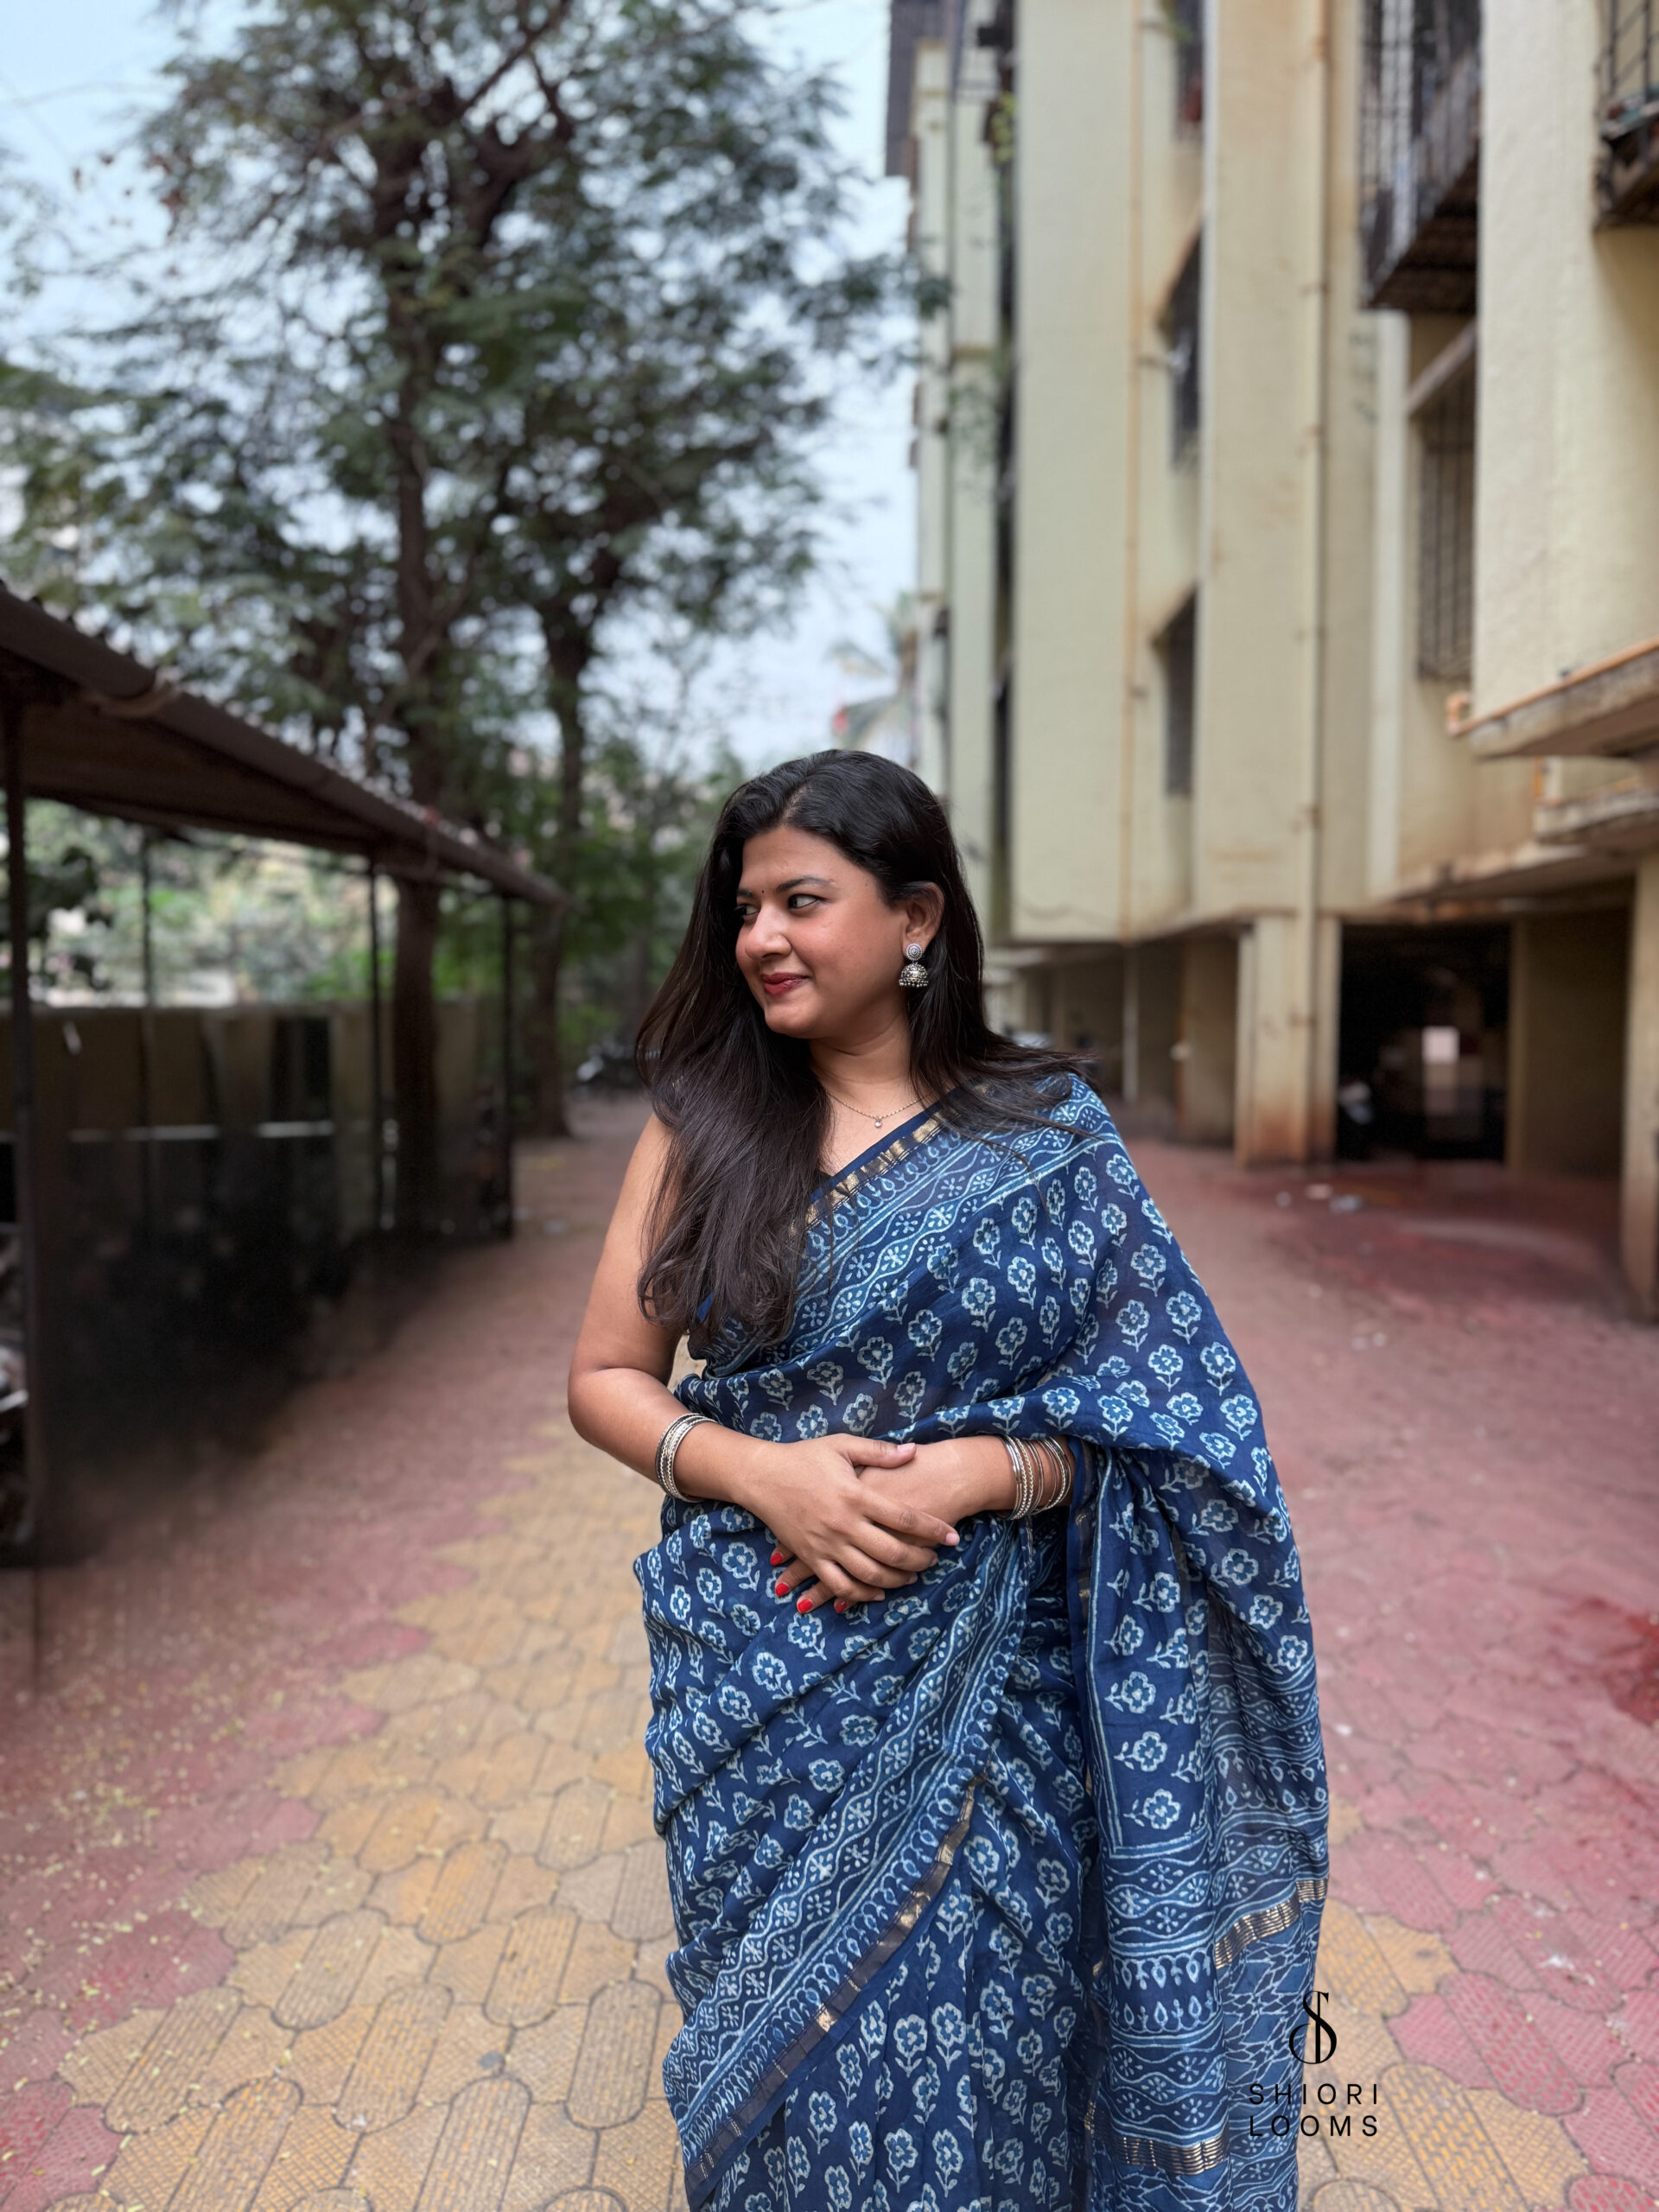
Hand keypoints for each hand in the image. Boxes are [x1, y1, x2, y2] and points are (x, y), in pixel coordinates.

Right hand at [741, 1434, 960, 1611]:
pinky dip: (861, 1593)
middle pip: (892, 1552)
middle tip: (935, 1559)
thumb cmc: (804, 1457)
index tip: (952, 1537)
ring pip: (869, 1574)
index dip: (932, 1529)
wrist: (761, 1476)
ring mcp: (826, 1544)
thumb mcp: (842, 1446)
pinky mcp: (810, 1557)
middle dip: (920, 1559)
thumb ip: (879, 1452)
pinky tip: (878, 1592)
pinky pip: (839, 1584)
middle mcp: (843, 1524)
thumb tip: (914, 1451)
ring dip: (895, 1579)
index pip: (904, 1517)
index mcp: (855, 1495)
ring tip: (912, 1576)